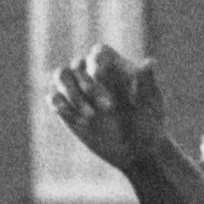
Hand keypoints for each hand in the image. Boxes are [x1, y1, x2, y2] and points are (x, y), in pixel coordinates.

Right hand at [47, 45, 172, 175]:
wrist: (135, 151)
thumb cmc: (148, 125)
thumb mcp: (149, 105)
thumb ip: (146, 83)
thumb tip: (149, 62)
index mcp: (115, 67)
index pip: (99, 51)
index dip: (96, 60)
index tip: (99, 74)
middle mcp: (93, 74)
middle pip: (78, 64)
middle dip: (88, 85)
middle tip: (109, 109)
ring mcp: (78, 90)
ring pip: (61, 75)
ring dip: (72, 94)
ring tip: (90, 118)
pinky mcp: (67, 107)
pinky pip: (53, 97)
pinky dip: (62, 106)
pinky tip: (80, 122)